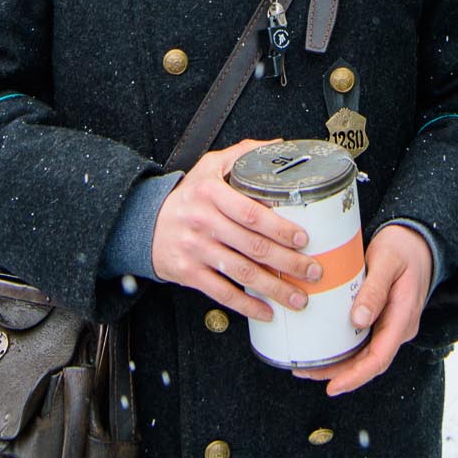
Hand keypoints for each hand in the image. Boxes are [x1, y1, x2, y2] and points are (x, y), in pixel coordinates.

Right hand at [150, 140, 321, 322]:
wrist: (144, 223)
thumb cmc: (187, 196)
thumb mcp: (209, 166)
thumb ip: (243, 154)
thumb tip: (279, 145)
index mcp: (211, 193)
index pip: (251, 213)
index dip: (279, 228)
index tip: (303, 239)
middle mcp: (203, 221)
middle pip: (253, 246)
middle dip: (288, 262)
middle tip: (313, 271)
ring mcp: (195, 249)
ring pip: (242, 272)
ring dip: (274, 288)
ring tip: (299, 297)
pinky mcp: (188, 273)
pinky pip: (222, 293)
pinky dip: (247, 305)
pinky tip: (267, 312)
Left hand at [293, 223, 433, 396]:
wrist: (417, 242)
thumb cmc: (402, 248)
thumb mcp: (387, 261)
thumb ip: (375, 290)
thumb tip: (358, 321)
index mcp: (403, 317)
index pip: (380, 357)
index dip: (356, 376)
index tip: (333, 387)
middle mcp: (398, 328)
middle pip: (369, 362)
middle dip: (338, 374)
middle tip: (304, 372)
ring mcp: (391, 326)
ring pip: (365, 355)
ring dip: (338, 364)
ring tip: (306, 365)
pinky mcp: (382, 320)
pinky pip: (363, 342)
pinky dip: (343, 349)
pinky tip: (323, 348)